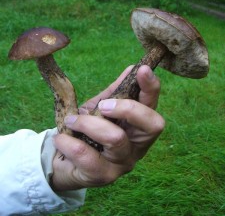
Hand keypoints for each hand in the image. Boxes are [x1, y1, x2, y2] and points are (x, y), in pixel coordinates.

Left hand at [51, 66, 164, 190]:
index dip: (151, 87)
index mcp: (139, 126)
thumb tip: (131, 68)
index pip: (153, 106)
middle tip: (104, 105)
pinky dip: (69, 142)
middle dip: (128, 108)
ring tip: (71, 120)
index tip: (142, 70)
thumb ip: (116, 91)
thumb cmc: (89, 131)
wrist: (66, 160)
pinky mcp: (103, 176)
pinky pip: (87, 156)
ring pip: (116, 138)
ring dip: (89, 124)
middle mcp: (138, 146)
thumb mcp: (101, 108)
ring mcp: (123, 163)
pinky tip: (60, 138)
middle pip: (152, 125)